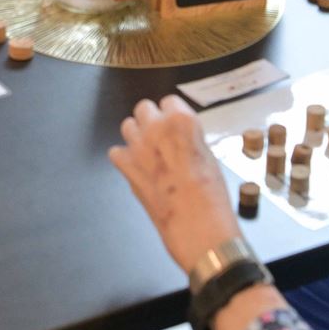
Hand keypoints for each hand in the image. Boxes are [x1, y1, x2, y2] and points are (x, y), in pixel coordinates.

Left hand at [109, 96, 241, 275]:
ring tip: (148, 151)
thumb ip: (190, 140)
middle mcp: (156, 128)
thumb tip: (181, 136)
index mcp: (182, 121)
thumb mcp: (210, 157)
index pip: (169, 101)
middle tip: (161, 137)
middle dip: (152, 120)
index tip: (175, 124)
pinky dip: (124, 158)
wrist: (198, 228)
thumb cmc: (211, 197)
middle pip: (144, 108)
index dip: (173, 114)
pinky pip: (116, 152)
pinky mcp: (126, 168)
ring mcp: (138, 148)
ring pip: (127, 126)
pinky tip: (137, 168)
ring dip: (136, 135)